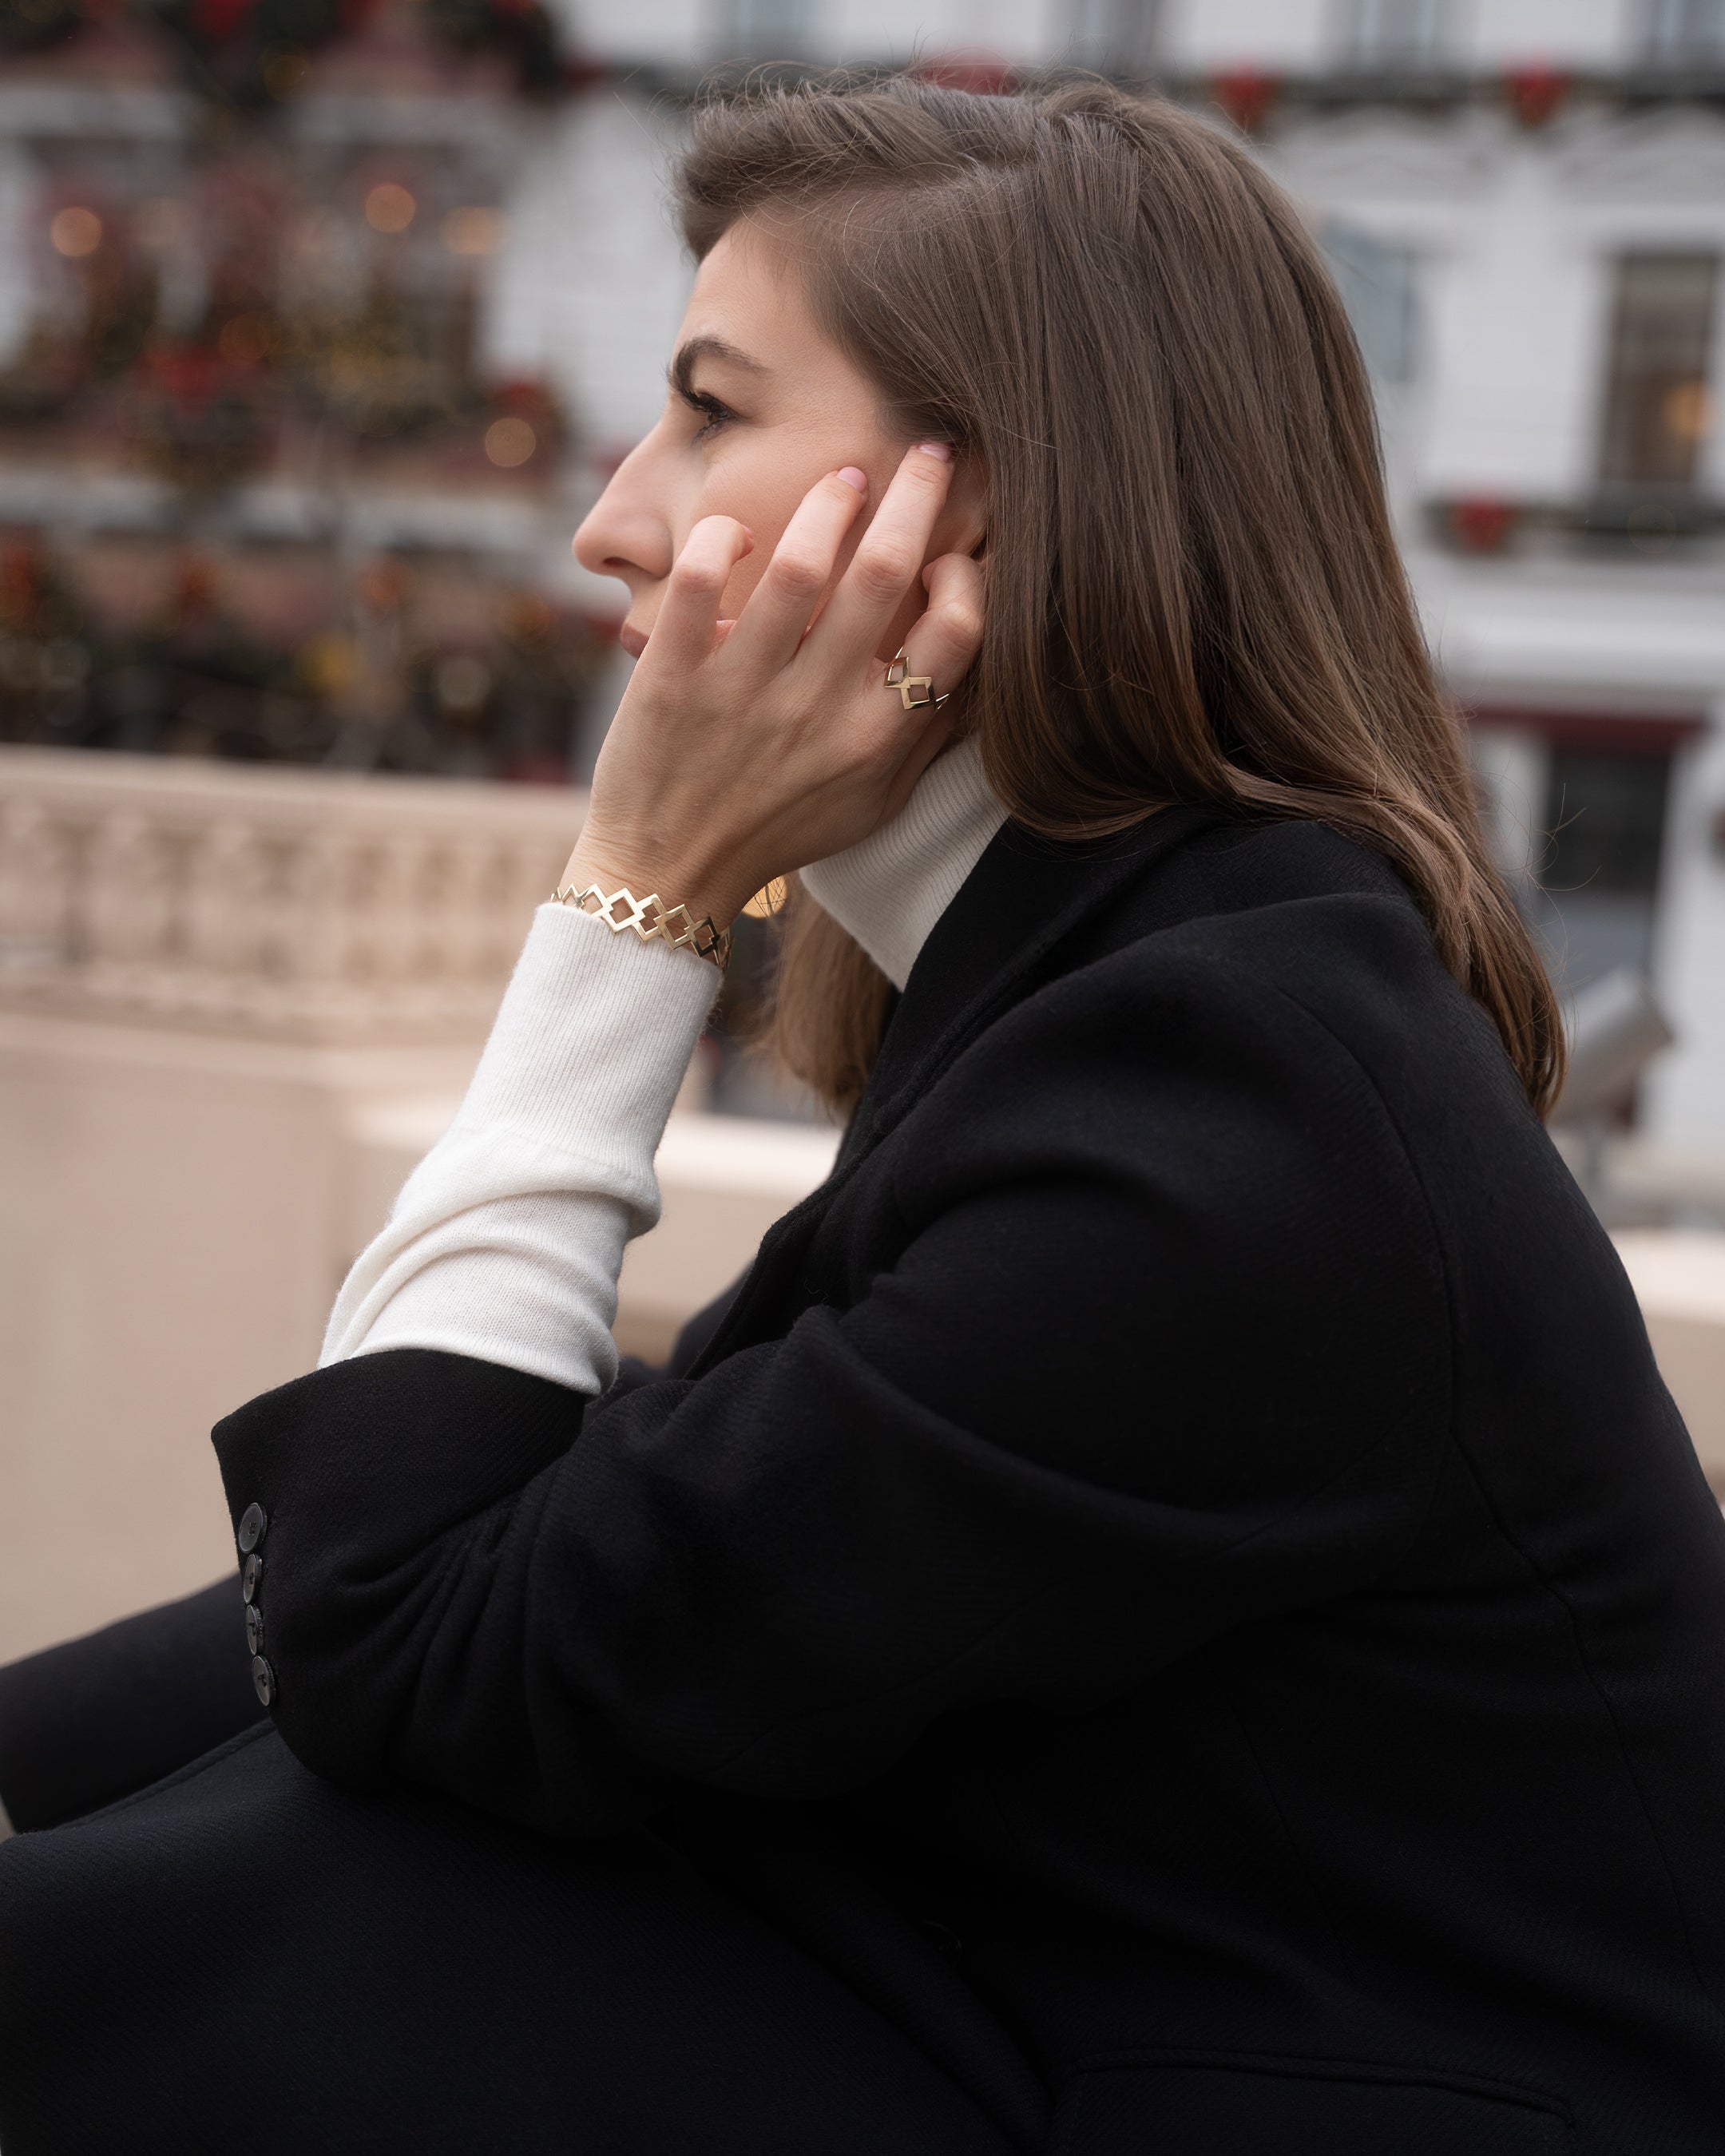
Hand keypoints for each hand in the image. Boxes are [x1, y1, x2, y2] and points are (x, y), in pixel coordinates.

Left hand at [562, 445, 984, 929]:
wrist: (669, 873)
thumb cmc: (781, 830)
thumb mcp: (874, 801)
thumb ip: (925, 733)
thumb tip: (976, 654)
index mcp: (877, 739)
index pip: (956, 637)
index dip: (969, 580)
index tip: (955, 554)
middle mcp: (819, 709)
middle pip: (888, 575)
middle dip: (918, 495)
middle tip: (926, 450)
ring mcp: (745, 690)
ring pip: (802, 565)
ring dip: (831, 502)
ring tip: (846, 478)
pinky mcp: (674, 677)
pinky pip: (703, 582)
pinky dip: (723, 539)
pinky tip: (739, 532)